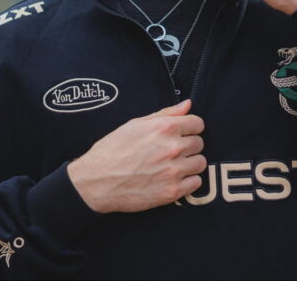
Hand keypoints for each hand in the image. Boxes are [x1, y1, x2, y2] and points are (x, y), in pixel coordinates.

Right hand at [67, 100, 205, 212]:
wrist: (96, 182)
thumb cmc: (112, 151)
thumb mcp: (135, 125)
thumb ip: (165, 114)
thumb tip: (187, 105)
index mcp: (164, 128)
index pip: (197, 123)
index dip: (190, 127)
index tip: (183, 133)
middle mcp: (172, 148)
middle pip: (199, 143)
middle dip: (188, 146)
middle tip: (172, 151)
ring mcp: (174, 171)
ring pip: (200, 163)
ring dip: (190, 163)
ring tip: (173, 165)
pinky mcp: (172, 191)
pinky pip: (196, 183)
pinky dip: (187, 181)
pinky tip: (172, 179)